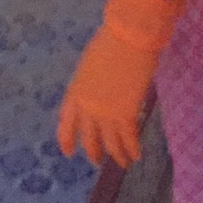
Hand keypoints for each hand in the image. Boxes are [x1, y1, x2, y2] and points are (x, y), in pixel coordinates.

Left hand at [57, 25, 157, 168]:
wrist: (128, 38)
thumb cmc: (110, 43)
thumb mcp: (90, 66)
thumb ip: (90, 84)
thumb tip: (97, 92)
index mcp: (75, 92)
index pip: (66, 123)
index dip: (67, 139)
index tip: (68, 152)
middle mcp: (87, 108)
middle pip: (88, 137)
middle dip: (93, 152)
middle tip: (97, 161)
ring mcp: (106, 113)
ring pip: (109, 144)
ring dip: (116, 156)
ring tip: (122, 164)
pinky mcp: (126, 115)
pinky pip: (128, 139)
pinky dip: (132, 149)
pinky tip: (136, 155)